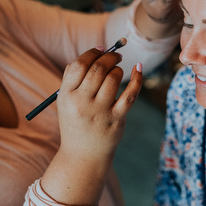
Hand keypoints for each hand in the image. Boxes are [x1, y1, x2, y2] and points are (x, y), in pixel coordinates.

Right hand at [57, 48, 141, 165]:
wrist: (83, 155)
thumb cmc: (76, 122)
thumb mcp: (66, 101)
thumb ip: (74, 78)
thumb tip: (96, 52)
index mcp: (66, 95)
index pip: (78, 65)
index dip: (92, 53)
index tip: (101, 50)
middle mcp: (82, 103)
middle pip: (98, 69)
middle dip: (110, 57)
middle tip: (116, 55)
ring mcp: (100, 112)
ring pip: (114, 78)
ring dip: (119, 69)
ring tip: (118, 71)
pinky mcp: (117, 119)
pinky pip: (130, 94)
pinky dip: (137, 78)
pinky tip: (138, 69)